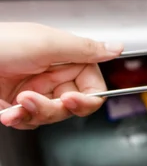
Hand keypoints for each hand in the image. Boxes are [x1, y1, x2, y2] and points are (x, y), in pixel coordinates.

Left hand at [0, 23, 123, 128]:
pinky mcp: (16, 106)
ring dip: (34, 113)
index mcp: (64, 58)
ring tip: (16, 102)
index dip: (88, 97)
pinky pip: (31, 123)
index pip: (93, 85)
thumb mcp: (47, 43)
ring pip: (53, 117)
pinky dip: (20, 119)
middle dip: (55, 107)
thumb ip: (85, 49)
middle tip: (38, 100)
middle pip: (74, 106)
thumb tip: (117, 48)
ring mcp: (35, 92)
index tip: (74, 100)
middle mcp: (52, 76)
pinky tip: (7, 110)